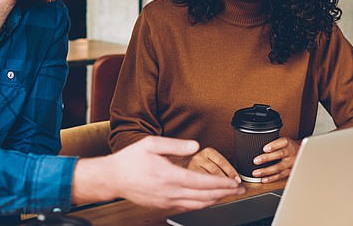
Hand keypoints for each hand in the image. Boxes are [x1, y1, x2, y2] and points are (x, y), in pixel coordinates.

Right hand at [73, 136, 244, 212]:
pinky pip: (188, 208)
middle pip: (205, 197)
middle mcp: (171, 192)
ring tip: (227, 195)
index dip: (222, 184)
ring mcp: (167, 202)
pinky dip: (202, 204)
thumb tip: (196, 146)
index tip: (234, 182)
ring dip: (216, 200)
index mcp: (170, 176)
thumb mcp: (151, 144)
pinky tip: (206, 200)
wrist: (113, 178)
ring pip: (198, 205)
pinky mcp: (163, 206)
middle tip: (239, 190)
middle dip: (225, 194)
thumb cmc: (130, 160)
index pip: (203, 183)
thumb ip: (176, 144)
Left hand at [251, 137, 300, 182]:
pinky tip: (264, 179)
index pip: (282, 142)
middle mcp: (291, 152)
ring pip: (279, 167)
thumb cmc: (288, 146)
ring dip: (267, 171)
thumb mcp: (283, 141)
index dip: (273, 146)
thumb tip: (256, 145)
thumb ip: (274, 143)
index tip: (265, 148)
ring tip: (256, 173)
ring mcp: (291, 163)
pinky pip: (281, 175)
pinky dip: (272, 178)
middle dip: (267, 158)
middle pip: (280, 154)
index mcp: (288, 143)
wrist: (302, 153)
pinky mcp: (291, 171)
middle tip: (256, 161)